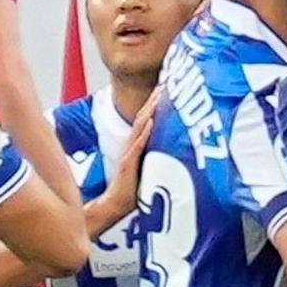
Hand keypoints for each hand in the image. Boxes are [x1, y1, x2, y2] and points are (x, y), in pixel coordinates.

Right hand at [95, 90, 160, 227]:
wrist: (114, 205)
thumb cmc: (132, 189)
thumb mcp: (147, 167)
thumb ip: (155, 155)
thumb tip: (173, 147)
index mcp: (138, 144)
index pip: (147, 119)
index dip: (156, 103)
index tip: (167, 86)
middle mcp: (133, 145)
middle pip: (144, 117)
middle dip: (155, 99)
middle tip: (166, 81)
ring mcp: (129, 154)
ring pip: (140, 127)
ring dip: (150, 110)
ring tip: (160, 95)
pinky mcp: (127, 165)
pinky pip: (137, 147)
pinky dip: (144, 134)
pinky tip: (150, 122)